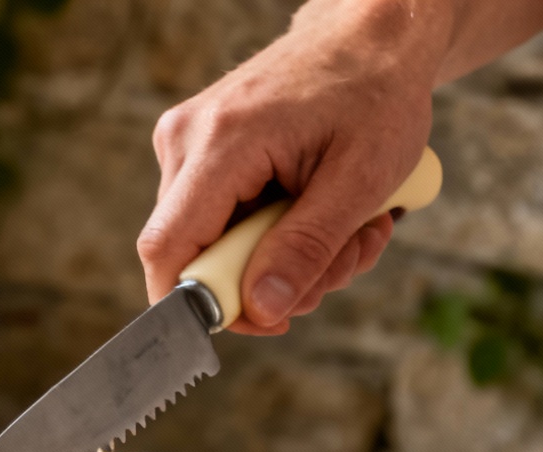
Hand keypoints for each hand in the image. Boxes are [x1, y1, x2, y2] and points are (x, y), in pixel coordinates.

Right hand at [136, 0, 446, 334]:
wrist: (371, 38)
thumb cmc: (374, 94)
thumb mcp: (359, 180)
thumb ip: (307, 248)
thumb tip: (263, 310)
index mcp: (221, 142)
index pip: (168, 248)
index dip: (199, 305)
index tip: (263, 321)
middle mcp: (186, 140)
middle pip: (196, 257)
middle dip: (271, 281)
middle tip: (342, 261)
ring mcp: (188, 145)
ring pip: (216, 247)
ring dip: (286, 259)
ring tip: (349, 229)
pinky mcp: (201, 153)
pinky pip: (225, 224)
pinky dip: (279, 235)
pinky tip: (323, 212)